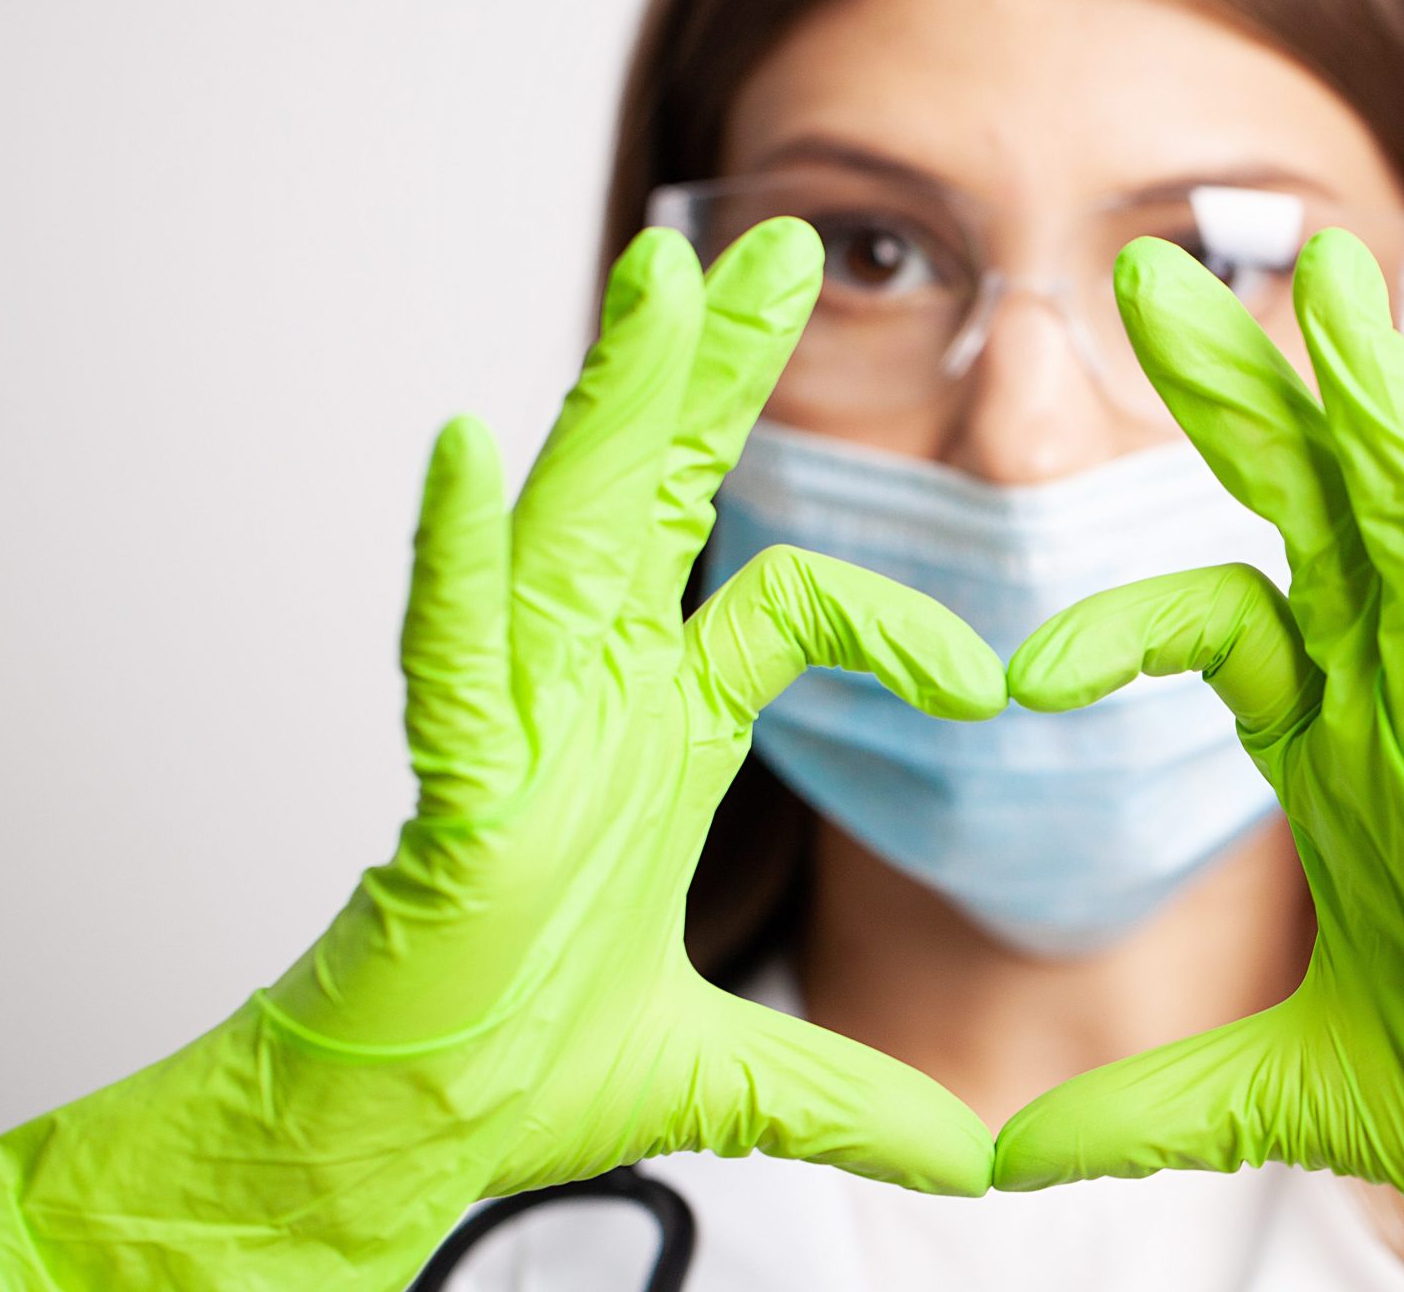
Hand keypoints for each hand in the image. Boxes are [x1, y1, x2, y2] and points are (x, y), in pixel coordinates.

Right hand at [0, 220, 1002, 1291]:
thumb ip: (850, 1094)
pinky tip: (467, 454)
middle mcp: (588, 689)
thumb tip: (970, 1157)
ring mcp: (517, 722)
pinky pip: (452, 657)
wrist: (411, 1125)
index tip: (991, 686)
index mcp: (657, 722)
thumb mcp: (733, 1070)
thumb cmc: (524, 1059)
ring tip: (660, 278)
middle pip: (660, 494)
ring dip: (611, 405)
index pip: (784, 603)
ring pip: (567, 528)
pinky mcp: (453, 786)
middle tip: (778, 246)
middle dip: (716, 372)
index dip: (892, 621)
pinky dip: (457, 562)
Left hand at [992, 232, 1403, 1290]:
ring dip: (1365, 398)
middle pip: (1305, 518)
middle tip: (1139, 274)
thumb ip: (1141, 1103)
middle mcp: (1400, 709)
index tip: (1019, 680)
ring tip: (1322, 270)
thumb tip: (1002, 1158)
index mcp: (1337, 757)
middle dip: (1231, 398)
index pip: (1222, 620)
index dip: (1122, 617)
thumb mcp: (1268, 1088)